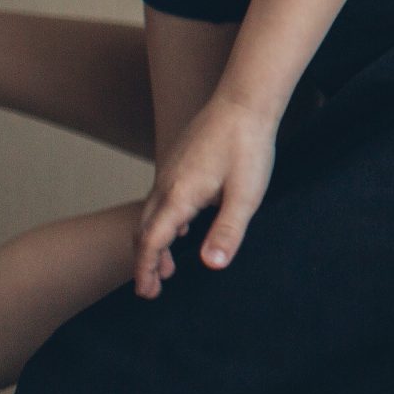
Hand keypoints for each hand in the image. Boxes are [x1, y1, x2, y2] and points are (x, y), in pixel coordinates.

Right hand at [136, 93, 279, 297]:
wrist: (244, 101)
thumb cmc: (248, 147)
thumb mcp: (246, 195)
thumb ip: (228, 231)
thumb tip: (212, 266)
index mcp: (179, 196)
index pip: (152, 241)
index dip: (145, 269)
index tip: (144, 292)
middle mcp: (167, 184)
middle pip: (144, 230)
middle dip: (145, 261)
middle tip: (152, 289)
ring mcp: (170, 171)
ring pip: (151, 214)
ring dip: (155, 242)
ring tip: (167, 268)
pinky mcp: (179, 162)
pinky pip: (161, 199)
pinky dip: (164, 222)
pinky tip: (183, 228)